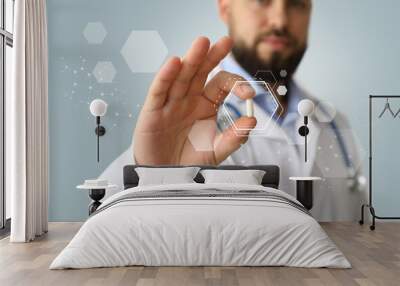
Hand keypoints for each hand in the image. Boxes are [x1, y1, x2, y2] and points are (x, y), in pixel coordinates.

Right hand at [133, 36, 256, 164]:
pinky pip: (159, 91)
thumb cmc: (190, 161)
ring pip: (181, 76)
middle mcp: (189, 99)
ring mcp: (170, 103)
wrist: (166, 177)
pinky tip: (174, 63)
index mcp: (206, 104)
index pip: (222, 83)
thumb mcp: (216, 151)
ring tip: (202, 43)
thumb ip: (234, 137)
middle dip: (212, 57)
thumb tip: (252, 120)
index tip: (248, 93)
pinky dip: (165, 77)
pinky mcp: (153, 111)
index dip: (236, 83)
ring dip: (191, 59)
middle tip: (226, 42)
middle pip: (201, 72)